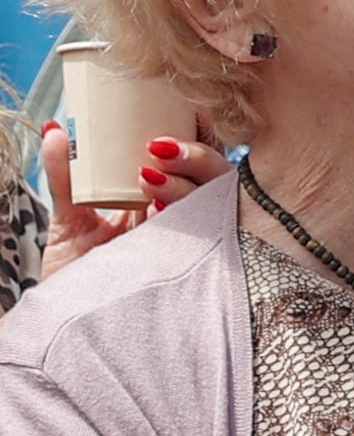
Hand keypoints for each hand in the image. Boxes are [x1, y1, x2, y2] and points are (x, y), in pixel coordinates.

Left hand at [36, 120, 225, 279]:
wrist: (64, 322)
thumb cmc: (75, 275)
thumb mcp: (68, 216)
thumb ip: (65, 175)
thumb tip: (55, 130)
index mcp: (165, 205)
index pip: (198, 163)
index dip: (200, 137)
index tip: (186, 113)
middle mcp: (183, 222)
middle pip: (216, 178)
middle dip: (197, 156)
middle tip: (158, 147)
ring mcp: (185, 243)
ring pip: (215, 202)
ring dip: (188, 182)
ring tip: (149, 175)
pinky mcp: (178, 265)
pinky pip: (198, 235)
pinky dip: (181, 213)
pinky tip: (157, 205)